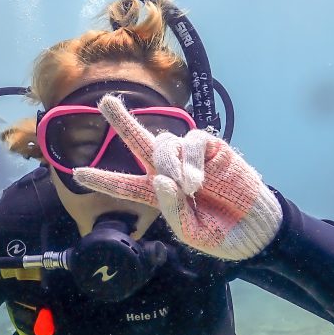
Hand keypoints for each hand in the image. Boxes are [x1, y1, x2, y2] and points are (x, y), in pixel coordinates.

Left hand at [74, 96, 282, 260]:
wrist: (255, 230)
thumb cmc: (219, 233)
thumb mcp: (189, 231)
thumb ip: (170, 208)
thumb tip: (160, 179)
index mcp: (157, 193)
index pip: (124, 184)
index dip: (103, 178)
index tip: (77, 174)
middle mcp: (168, 170)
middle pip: (139, 141)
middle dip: (122, 121)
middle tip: (104, 101)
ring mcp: (189, 157)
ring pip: (163, 144)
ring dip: (167, 164)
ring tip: (188, 189)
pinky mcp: (210, 148)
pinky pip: (191, 142)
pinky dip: (189, 161)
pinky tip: (197, 182)